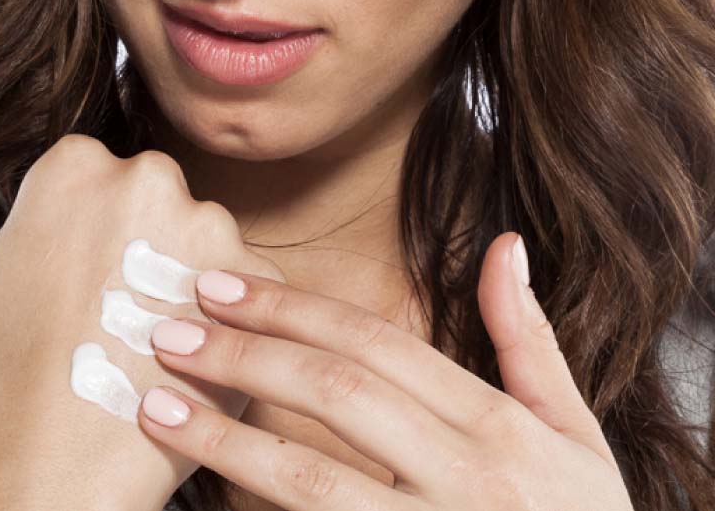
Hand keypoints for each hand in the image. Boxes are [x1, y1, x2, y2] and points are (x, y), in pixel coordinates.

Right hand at [0, 136, 285, 508]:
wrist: (60, 465)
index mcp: (76, 165)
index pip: (90, 173)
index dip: (78, 228)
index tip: (70, 275)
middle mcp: (150, 178)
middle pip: (149, 194)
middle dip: (135, 237)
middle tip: (107, 307)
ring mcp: (209, 226)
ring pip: (198, 234)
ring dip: (181, 271)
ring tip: (145, 335)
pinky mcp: (254, 279)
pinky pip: (243, 283)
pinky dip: (222, 312)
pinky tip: (182, 353)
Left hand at [136, 232, 634, 510]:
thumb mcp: (573, 434)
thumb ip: (529, 341)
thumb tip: (505, 245)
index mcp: (496, 427)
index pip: (375, 345)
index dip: (290, 310)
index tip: (221, 288)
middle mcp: (467, 480)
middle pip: (337, 395)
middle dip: (246, 356)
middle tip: (170, 331)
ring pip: (314, 482)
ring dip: (226, 439)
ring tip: (159, 405)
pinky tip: (204, 493)